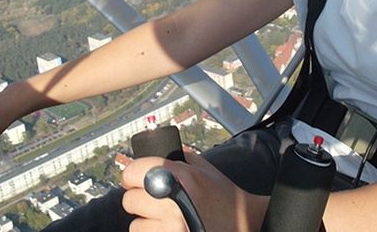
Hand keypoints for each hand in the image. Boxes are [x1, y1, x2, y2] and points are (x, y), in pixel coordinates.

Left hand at [121, 152, 267, 231]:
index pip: (134, 171)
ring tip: (163, 220)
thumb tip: (153, 153)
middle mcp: (172, 202)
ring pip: (135, 225)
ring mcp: (171, 227)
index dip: (132, 175)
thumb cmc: (225, 198)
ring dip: (145, 223)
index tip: (134, 180)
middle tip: (153, 202)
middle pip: (130, 200)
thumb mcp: (204, 169)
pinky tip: (168, 229)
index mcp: (180, 176)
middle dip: (140, 200)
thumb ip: (178, 159)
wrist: (246, 224)